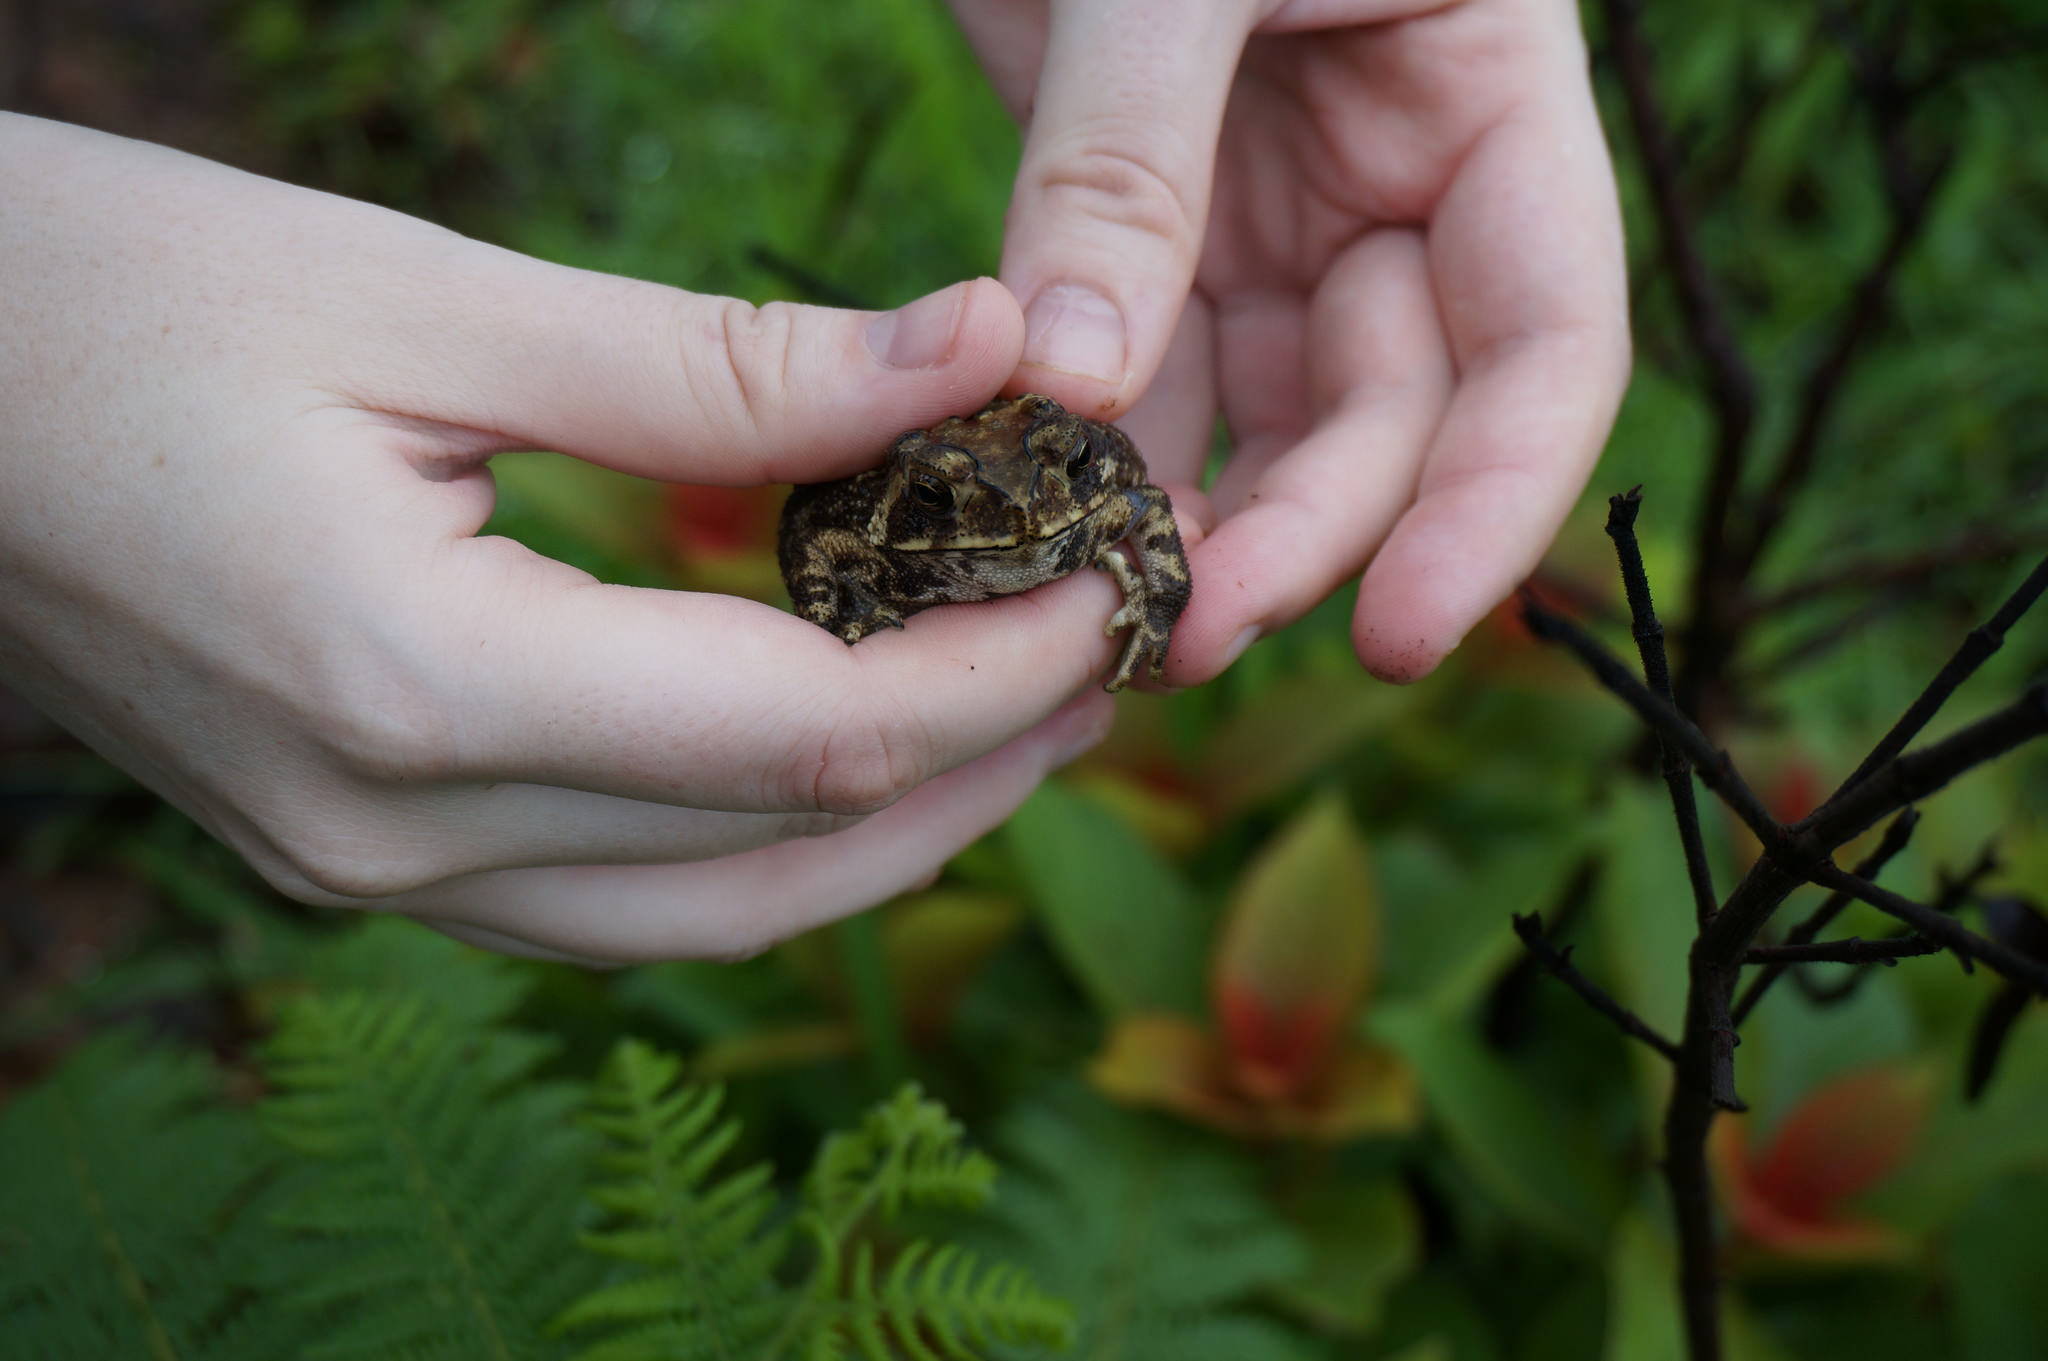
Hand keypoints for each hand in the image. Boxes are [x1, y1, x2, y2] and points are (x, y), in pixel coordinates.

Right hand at [0, 114, 1121, 963]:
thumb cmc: (113, 301)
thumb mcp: (425, 300)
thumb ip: (721, 363)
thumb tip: (986, 358)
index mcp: (416, 688)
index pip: (805, 740)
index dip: (996, 667)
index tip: (1119, 573)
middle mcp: (396, 834)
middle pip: (785, 855)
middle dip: (982, 759)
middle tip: (1115, 647)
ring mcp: (367, 873)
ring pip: (712, 910)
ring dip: (890, 822)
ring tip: (1018, 700)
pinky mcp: (358, 852)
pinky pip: (618, 891)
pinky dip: (761, 828)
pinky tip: (840, 736)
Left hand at [951, 0, 1630, 681]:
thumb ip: (1126, 170)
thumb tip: (1068, 400)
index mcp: (1491, 92)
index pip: (1548, 341)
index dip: (1491, 502)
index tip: (1401, 634)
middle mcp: (1404, 168)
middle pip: (1394, 404)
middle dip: (1305, 533)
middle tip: (1179, 632)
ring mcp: (1281, 196)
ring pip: (1266, 409)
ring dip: (1196, 514)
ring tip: (1107, 611)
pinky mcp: (1156, 210)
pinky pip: (1148, 363)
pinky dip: (1102, 446)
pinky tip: (1046, 520)